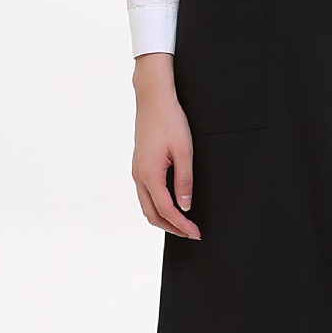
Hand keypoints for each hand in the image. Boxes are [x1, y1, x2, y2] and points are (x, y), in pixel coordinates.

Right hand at [131, 53, 200, 237]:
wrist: (153, 99)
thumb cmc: (169, 120)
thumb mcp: (184, 152)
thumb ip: (185, 181)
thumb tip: (185, 206)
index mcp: (149, 174)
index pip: (166, 210)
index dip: (181, 225)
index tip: (195, 233)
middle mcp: (138, 176)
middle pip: (152, 214)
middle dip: (171, 228)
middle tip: (191, 233)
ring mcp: (136, 171)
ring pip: (146, 206)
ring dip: (163, 218)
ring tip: (182, 223)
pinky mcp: (138, 166)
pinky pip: (145, 194)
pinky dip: (157, 206)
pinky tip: (170, 205)